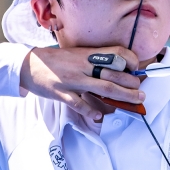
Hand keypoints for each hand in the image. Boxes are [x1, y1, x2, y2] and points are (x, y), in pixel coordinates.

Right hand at [20, 46, 144, 121]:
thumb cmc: (56, 61)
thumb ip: (94, 61)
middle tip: (141, 92)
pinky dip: (89, 110)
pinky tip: (98, 116)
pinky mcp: (61, 92)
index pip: (117, 53)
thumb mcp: (77, 55)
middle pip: (114, 74)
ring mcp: (72, 79)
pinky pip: (78, 103)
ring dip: (123, 96)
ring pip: (103, 88)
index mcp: (88, 54)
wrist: (28, 64)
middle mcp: (83, 65)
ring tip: (135, 101)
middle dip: (132, 84)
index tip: (137, 70)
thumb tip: (117, 69)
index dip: (131, 61)